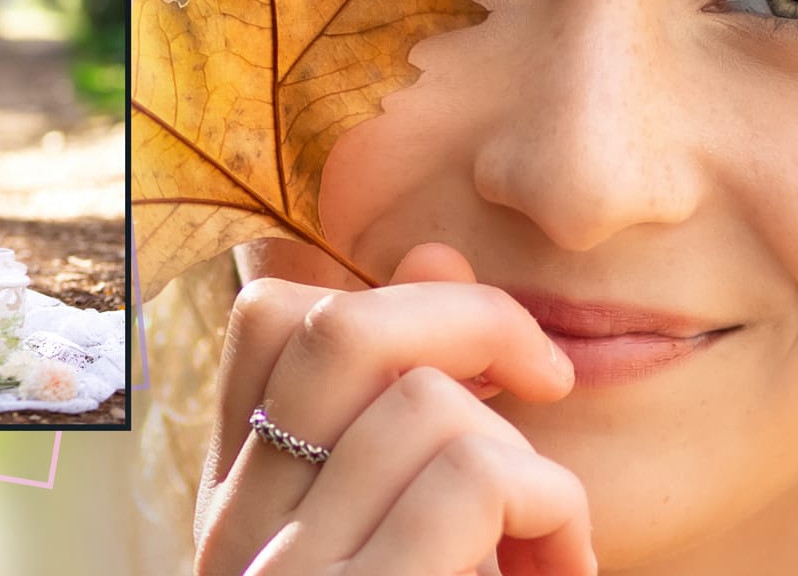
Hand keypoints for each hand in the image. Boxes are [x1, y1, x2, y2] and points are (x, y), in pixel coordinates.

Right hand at [197, 243, 593, 575]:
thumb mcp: (412, 520)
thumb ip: (411, 401)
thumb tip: (436, 253)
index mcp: (238, 500)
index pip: (267, 319)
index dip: (388, 297)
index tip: (477, 361)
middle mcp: (236, 531)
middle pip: (341, 329)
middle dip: (477, 320)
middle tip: (547, 377)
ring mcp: (285, 574)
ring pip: (425, 402)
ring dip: (525, 452)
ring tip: (548, 531)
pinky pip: (477, 479)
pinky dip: (553, 504)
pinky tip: (562, 560)